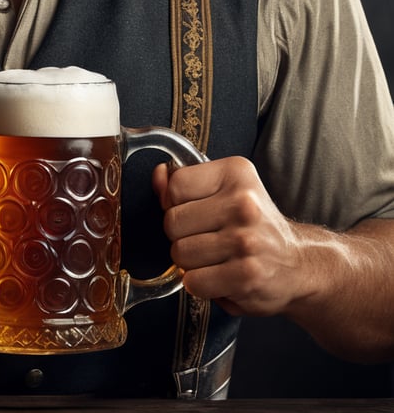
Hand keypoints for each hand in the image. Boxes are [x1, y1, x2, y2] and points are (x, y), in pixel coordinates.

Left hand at [153, 155, 305, 318]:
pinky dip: (200, 285)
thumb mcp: (224, 191)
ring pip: (180, 254)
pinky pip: (193, 282)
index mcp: (237, 173)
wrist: (299, 264)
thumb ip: (185, 183)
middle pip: (172, 221)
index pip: (176, 185)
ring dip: (190, 263)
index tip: (194, 211)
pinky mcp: (247, 275)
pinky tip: (221, 277)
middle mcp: (244, 203)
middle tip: (207, 238)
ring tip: (216, 258)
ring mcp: (246, 240)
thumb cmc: (254, 226)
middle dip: (181, 235)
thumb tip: (158, 175)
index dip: (175, 203)